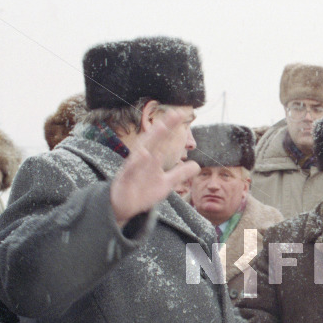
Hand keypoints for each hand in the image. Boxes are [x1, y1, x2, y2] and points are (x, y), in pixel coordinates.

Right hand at [110, 108, 199, 226]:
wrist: (125, 208)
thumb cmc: (144, 191)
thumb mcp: (166, 183)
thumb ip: (180, 173)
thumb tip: (196, 165)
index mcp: (152, 159)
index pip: (162, 140)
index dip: (171, 127)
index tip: (181, 114)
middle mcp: (142, 160)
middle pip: (154, 141)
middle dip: (164, 128)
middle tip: (174, 114)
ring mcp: (133, 169)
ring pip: (142, 151)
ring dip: (151, 139)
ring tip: (162, 126)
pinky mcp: (125, 180)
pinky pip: (131, 170)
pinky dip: (136, 162)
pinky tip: (144, 154)